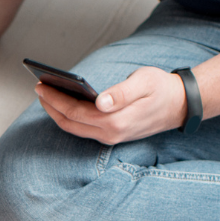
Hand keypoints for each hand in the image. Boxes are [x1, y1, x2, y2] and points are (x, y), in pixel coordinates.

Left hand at [36, 66, 188, 144]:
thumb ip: (122, 92)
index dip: (55, 99)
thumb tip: (101, 102)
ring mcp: (110, 138)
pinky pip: (83, 128)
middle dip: (51, 106)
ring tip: (47, 94)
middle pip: (70, 123)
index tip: (41, 85)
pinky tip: (63, 103)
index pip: (75, 112)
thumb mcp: (144, 83)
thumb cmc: (161, 88)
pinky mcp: (111, 136)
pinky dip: (69, 116)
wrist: (180, 105)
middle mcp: (110, 134)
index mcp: (115, 121)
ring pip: (74, 128)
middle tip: (38, 88)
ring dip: (58, 112)